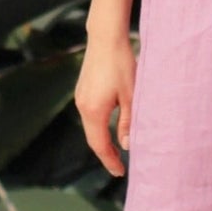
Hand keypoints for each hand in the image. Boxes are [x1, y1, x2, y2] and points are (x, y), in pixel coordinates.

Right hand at [74, 28, 136, 176]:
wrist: (106, 37)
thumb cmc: (122, 64)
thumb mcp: (131, 95)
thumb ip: (128, 122)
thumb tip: (126, 145)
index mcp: (94, 111)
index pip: (100, 145)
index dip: (110, 161)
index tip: (120, 173)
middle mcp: (83, 106)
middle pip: (93, 139)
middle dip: (105, 154)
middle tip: (118, 167)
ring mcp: (80, 97)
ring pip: (90, 127)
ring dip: (102, 140)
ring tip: (117, 150)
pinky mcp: (82, 89)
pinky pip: (90, 115)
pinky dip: (98, 127)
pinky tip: (109, 127)